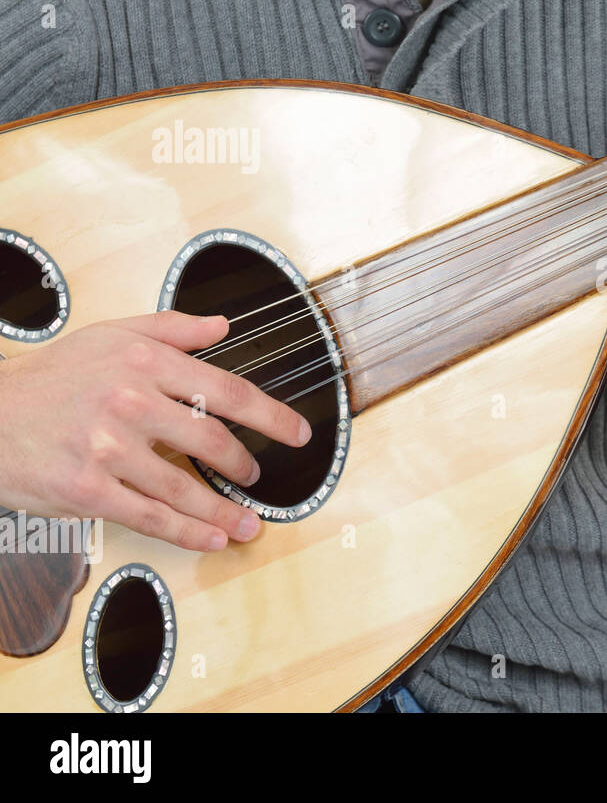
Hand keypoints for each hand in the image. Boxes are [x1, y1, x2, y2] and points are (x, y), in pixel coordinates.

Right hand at [0, 311, 311, 550]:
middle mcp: (130, 403)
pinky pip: (151, 516)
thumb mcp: (110, 336)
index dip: (271, 416)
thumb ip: (172, 329)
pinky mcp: (87, 490)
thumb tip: (223, 326)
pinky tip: (212, 538)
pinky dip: (189, 532)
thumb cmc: (51, 377)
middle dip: (246, 465)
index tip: (298, 431)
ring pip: (186, 487)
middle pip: (213, 441)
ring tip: (248, 522)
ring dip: (226, 511)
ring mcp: (108, 449)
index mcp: (144, 363)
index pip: (227, 391)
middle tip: (257, 477)